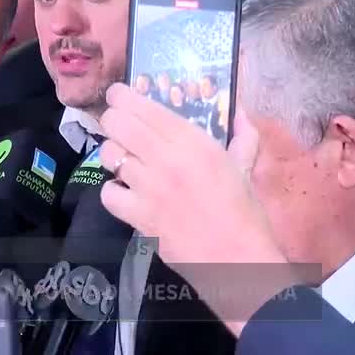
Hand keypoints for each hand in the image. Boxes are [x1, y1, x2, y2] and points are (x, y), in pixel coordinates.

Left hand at [96, 84, 297, 333]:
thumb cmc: (245, 212)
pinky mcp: (139, 216)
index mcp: (192, 142)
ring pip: (109, 155)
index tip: (119, 95)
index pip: (143, 108)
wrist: (238, 259)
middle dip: (112, 119)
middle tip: (117, 123)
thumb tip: (242, 112)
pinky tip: (124, 191)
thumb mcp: (245, 168)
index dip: (122, 96)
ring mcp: (148, 188)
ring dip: (113, 153)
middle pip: (117, 124)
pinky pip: (108, 194)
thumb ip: (243, 136)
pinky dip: (112, 190)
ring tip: (123, 158)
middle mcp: (165, 158)